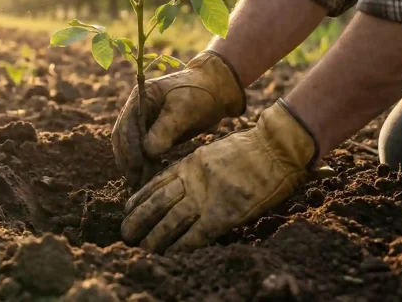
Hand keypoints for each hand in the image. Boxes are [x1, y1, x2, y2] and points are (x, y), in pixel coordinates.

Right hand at [111, 51, 244, 188]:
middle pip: (122, 137)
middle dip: (127, 159)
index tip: (137, 167)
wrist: (216, 90)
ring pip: (129, 145)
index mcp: (140, 98)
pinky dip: (142, 162)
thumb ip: (166, 128)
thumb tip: (148, 152)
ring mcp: (143, 120)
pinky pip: (142, 149)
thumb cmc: (201, 94)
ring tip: (139, 181)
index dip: (130, 148)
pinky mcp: (153, 131)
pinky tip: (148, 174)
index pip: (126, 126)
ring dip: (132, 163)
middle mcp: (137, 109)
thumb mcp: (185, 109)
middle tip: (135, 179)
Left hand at [120, 100, 316, 253]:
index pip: (155, 183)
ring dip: (154, 237)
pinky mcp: (224, 213)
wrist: (275, 147)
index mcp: (189, 164)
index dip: (139, 199)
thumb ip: (194, 168)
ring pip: (171, 220)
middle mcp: (192, 180)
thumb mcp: (211, 152)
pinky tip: (170, 253)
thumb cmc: (249, 149)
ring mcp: (207, 197)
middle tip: (125, 233)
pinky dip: (181, 245)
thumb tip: (180, 182)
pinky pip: (197, 234)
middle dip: (138, 219)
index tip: (127, 209)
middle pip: (157, 203)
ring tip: (142, 248)